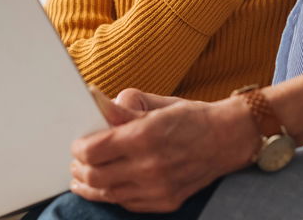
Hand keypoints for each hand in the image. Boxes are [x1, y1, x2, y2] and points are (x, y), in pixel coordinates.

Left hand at [69, 97, 258, 212]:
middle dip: (79, 170)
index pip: (93, 150)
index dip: (79, 149)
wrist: (227, 139)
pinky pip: (128, 203)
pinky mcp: (166, 202)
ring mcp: (158, 188)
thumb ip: (123, 108)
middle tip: (76, 163)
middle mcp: (150, 166)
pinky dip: (113, 195)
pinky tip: (108, 186)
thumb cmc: (190, 117)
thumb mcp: (156, 106)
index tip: (77, 144)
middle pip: (95, 176)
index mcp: (144, 136)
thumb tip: (93, 98)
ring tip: (83, 178)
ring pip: (108, 194)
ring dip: (91, 186)